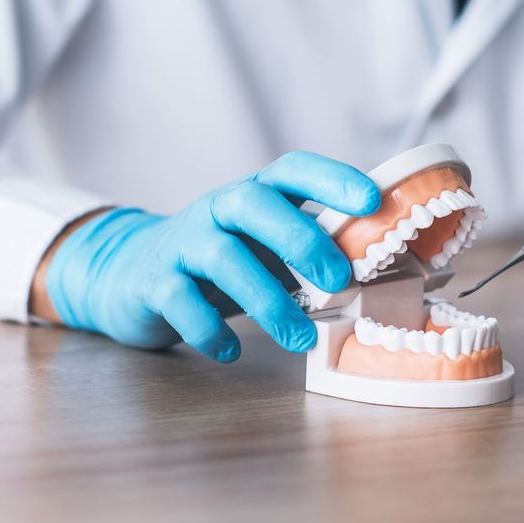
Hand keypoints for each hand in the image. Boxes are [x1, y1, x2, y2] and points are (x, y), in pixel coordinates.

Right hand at [44, 152, 379, 360]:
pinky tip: (230, 352)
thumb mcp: (264, 244)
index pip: (292, 170)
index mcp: (254, 193)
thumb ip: (312, 248)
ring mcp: (183, 243)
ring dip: (266, 300)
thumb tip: (391, 271)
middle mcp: (216, 209)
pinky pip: (180, 301)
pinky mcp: (154, 281)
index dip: (332, 179)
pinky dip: (208, 329)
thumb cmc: (222, 260)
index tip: (372, 201)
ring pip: (222, 258)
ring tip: (300, 339)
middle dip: (301, 241)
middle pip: (255, 206)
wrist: (132, 273)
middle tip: (340, 282)